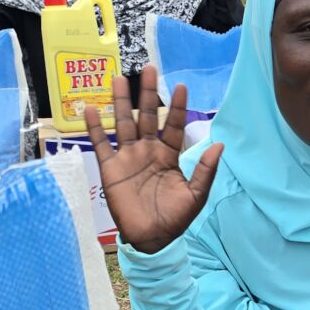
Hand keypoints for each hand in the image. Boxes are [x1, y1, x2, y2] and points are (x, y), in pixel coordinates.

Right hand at [86, 67, 222, 255]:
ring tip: (118, 79)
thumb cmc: (175, 219)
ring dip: (120, 102)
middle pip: (148, 116)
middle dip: (148, 94)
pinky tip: (90, 109)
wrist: (151, 239)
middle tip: (149, 70)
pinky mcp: (111, 169)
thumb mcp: (196, 195)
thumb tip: (219, 144)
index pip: (174, 125)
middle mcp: (148, 151)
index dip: (178, 107)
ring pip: (124, 123)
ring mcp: (128, 157)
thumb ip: (206, 170)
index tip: (182, 86)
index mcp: (168, 155)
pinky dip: (95, 128)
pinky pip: (102, 145)